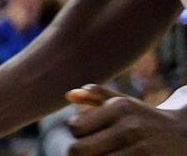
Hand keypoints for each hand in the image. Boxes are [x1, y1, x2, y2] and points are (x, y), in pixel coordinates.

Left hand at [66, 84, 186, 155]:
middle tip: (90, 149)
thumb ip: (95, 95)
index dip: (77, 133)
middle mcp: (129, 127)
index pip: (75, 127)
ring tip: (104, 153)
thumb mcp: (124, 103)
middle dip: (79, 152)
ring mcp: (140, 149)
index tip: (88, 133)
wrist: (184, 134)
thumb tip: (69, 95)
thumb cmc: (144, 118)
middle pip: (79, 150)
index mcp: (119, 108)